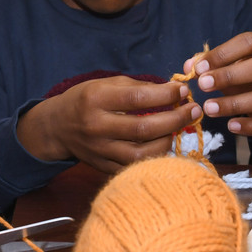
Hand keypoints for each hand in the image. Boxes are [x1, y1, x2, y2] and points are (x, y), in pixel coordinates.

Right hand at [16, 75, 200, 172]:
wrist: (58, 127)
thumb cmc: (86, 100)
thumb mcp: (105, 84)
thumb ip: (137, 87)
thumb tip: (173, 92)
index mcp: (96, 99)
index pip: (138, 98)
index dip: (165, 95)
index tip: (182, 92)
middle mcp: (96, 126)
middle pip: (144, 128)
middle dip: (175, 119)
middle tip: (194, 111)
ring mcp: (99, 150)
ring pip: (142, 153)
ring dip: (167, 140)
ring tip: (176, 129)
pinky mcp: (102, 167)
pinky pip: (134, 167)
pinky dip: (153, 157)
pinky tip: (162, 144)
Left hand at [183, 32, 251, 138]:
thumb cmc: (249, 79)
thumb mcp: (231, 68)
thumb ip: (211, 67)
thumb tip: (188, 67)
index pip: (248, 43)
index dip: (223, 54)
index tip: (199, 68)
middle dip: (230, 76)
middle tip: (203, 85)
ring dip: (235, 104)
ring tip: (210, 109)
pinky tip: (231, 126)